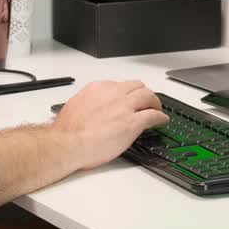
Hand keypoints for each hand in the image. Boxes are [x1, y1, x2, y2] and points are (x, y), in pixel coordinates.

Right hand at [51, 81, 168, 170]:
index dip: (128, 93)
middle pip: (137, 86)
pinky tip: (162, 120)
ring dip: (154, 102)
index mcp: (98, 88)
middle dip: (144, 94)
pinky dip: (160, 116)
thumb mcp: (76, 106)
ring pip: (148, 96)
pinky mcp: (132, 123)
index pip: (120, 85)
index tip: (129, 99)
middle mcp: (113, 93)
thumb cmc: (67, 130)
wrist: (68, 143)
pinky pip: (152, 115)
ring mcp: (124, 107)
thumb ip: (88, 103)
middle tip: (147, 101)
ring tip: (157, 109)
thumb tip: (92, 109)